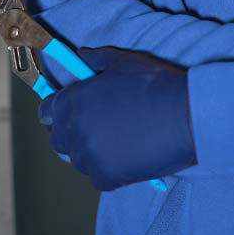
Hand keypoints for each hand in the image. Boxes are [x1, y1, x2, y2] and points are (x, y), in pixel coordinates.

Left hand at [39, 47, 196, 190]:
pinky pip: (97, 177)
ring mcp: (90, 158)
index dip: (56, 109)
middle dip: (71, 132)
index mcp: (73, 102)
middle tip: (93, 126)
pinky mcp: (107, 178)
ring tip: (114, 141)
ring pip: (78, 159)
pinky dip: (108, 169)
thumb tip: (80, 55)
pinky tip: (125, 156)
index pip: (47, 111)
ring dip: (90, 152)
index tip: (67, 110)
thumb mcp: (122, 61)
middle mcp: (75, 131)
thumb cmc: (154, 84)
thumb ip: (95, 58)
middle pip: (58, 138)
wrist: (186, 116)